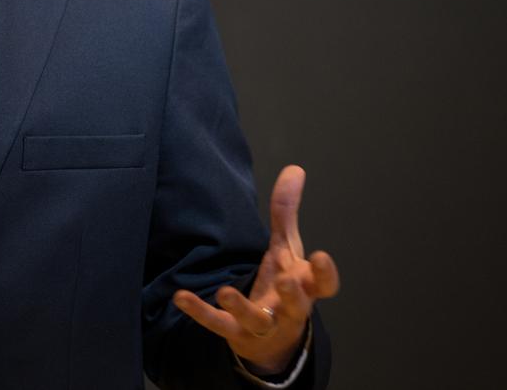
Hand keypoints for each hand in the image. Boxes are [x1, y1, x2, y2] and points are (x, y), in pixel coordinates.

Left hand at [172, 165, 339, 374]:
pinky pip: (217, 323)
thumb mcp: (286, 248)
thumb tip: (295, 169)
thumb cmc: (283, 285)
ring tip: (225, 291)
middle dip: (292, 294)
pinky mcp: (235, 332)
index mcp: (305, 287)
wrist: (272, 338)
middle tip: (286, 281)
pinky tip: (181, 297)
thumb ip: (287, 212)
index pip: (324, 284)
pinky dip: (199, 311)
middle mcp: (288, 309)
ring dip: (241, 306)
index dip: (326, 273)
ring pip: (255, 319)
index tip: (322, 256)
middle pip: (296, 304)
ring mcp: (263, 323)